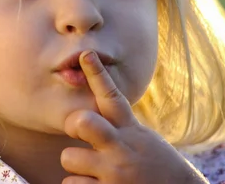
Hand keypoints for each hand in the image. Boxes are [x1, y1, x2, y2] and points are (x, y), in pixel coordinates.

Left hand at [60, 51, 207, 183]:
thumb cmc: (156, 169)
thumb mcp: (142, 141)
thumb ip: (117, 127)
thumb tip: (84, 117)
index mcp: (131, 131)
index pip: (113, 97)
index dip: (98, 75)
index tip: (86, 54)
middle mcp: (121, 149)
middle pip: (83, 121)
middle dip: (74, 124)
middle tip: (80, 134)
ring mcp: (114, 174)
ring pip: (68, 157)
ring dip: (77, 166)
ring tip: (97, 174)